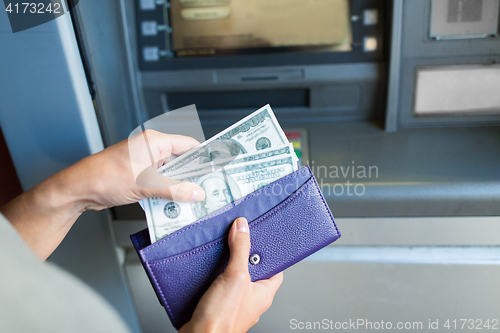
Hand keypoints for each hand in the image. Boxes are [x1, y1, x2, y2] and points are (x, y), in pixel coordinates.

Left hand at [1, 130, 205, 258]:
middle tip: (210, 189)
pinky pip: (161, 182)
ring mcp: (145, 162)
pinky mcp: (139, 175)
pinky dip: (169, 192)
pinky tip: (176, 203)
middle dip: (194, 176)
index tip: (218, 168)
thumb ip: (175, 189)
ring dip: (181, 186)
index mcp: (154, 141)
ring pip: (172, 173)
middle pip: (182, 160)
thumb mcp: (146, 185)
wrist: (78, 189)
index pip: (189, 145)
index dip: (205, 157)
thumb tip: (197, 193)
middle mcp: (151, 149)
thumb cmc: (104, 177)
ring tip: (196, 199)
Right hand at [179, 218, 283, 332]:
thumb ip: (241, 249)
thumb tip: (242, 227)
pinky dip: (211, 275)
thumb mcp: (236, 275)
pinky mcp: (216, 305)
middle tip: (236, 240)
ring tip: (220, 250)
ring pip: (233, 277)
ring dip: (225, 264)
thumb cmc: (223, 319)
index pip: (275, 269)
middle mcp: (251, 299)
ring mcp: (234, 303)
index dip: (270, 254)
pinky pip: (217, 285)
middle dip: (242, 255)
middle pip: (251, 270)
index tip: (262, 240)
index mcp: (264, 294)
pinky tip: (205, 268)